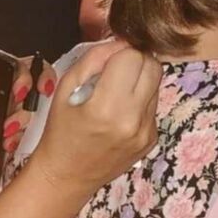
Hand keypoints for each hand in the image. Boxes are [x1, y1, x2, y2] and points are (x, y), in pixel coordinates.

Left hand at [0, 42, 56, 151]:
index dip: (40, 75)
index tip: (38, 87)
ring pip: (25, 116)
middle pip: (30, 94)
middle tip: (12, 115)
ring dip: (20, 125)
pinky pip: (14, 134)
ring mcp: (3, 108)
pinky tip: (5, 143)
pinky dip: (12, 139)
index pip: (28, 66)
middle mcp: (4, 86)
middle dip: (26, 107)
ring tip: (5, 131)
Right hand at [32, 41, 161, 196]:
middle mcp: (133, 120)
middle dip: (135, 59)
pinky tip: (121, 109)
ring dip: (140, 78)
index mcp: (106, 106)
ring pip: (157, 83)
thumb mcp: (65, 87)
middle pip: (153, 66)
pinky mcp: (153, 139)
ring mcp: (146, 132)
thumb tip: (119, 42)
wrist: (68, 175)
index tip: (107, 58)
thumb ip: (93, 59)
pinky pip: (153, 104)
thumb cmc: (60, 129)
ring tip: (116, 89)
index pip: (132, 57)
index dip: (120, 50)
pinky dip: (140, 98)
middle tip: (115, 68)